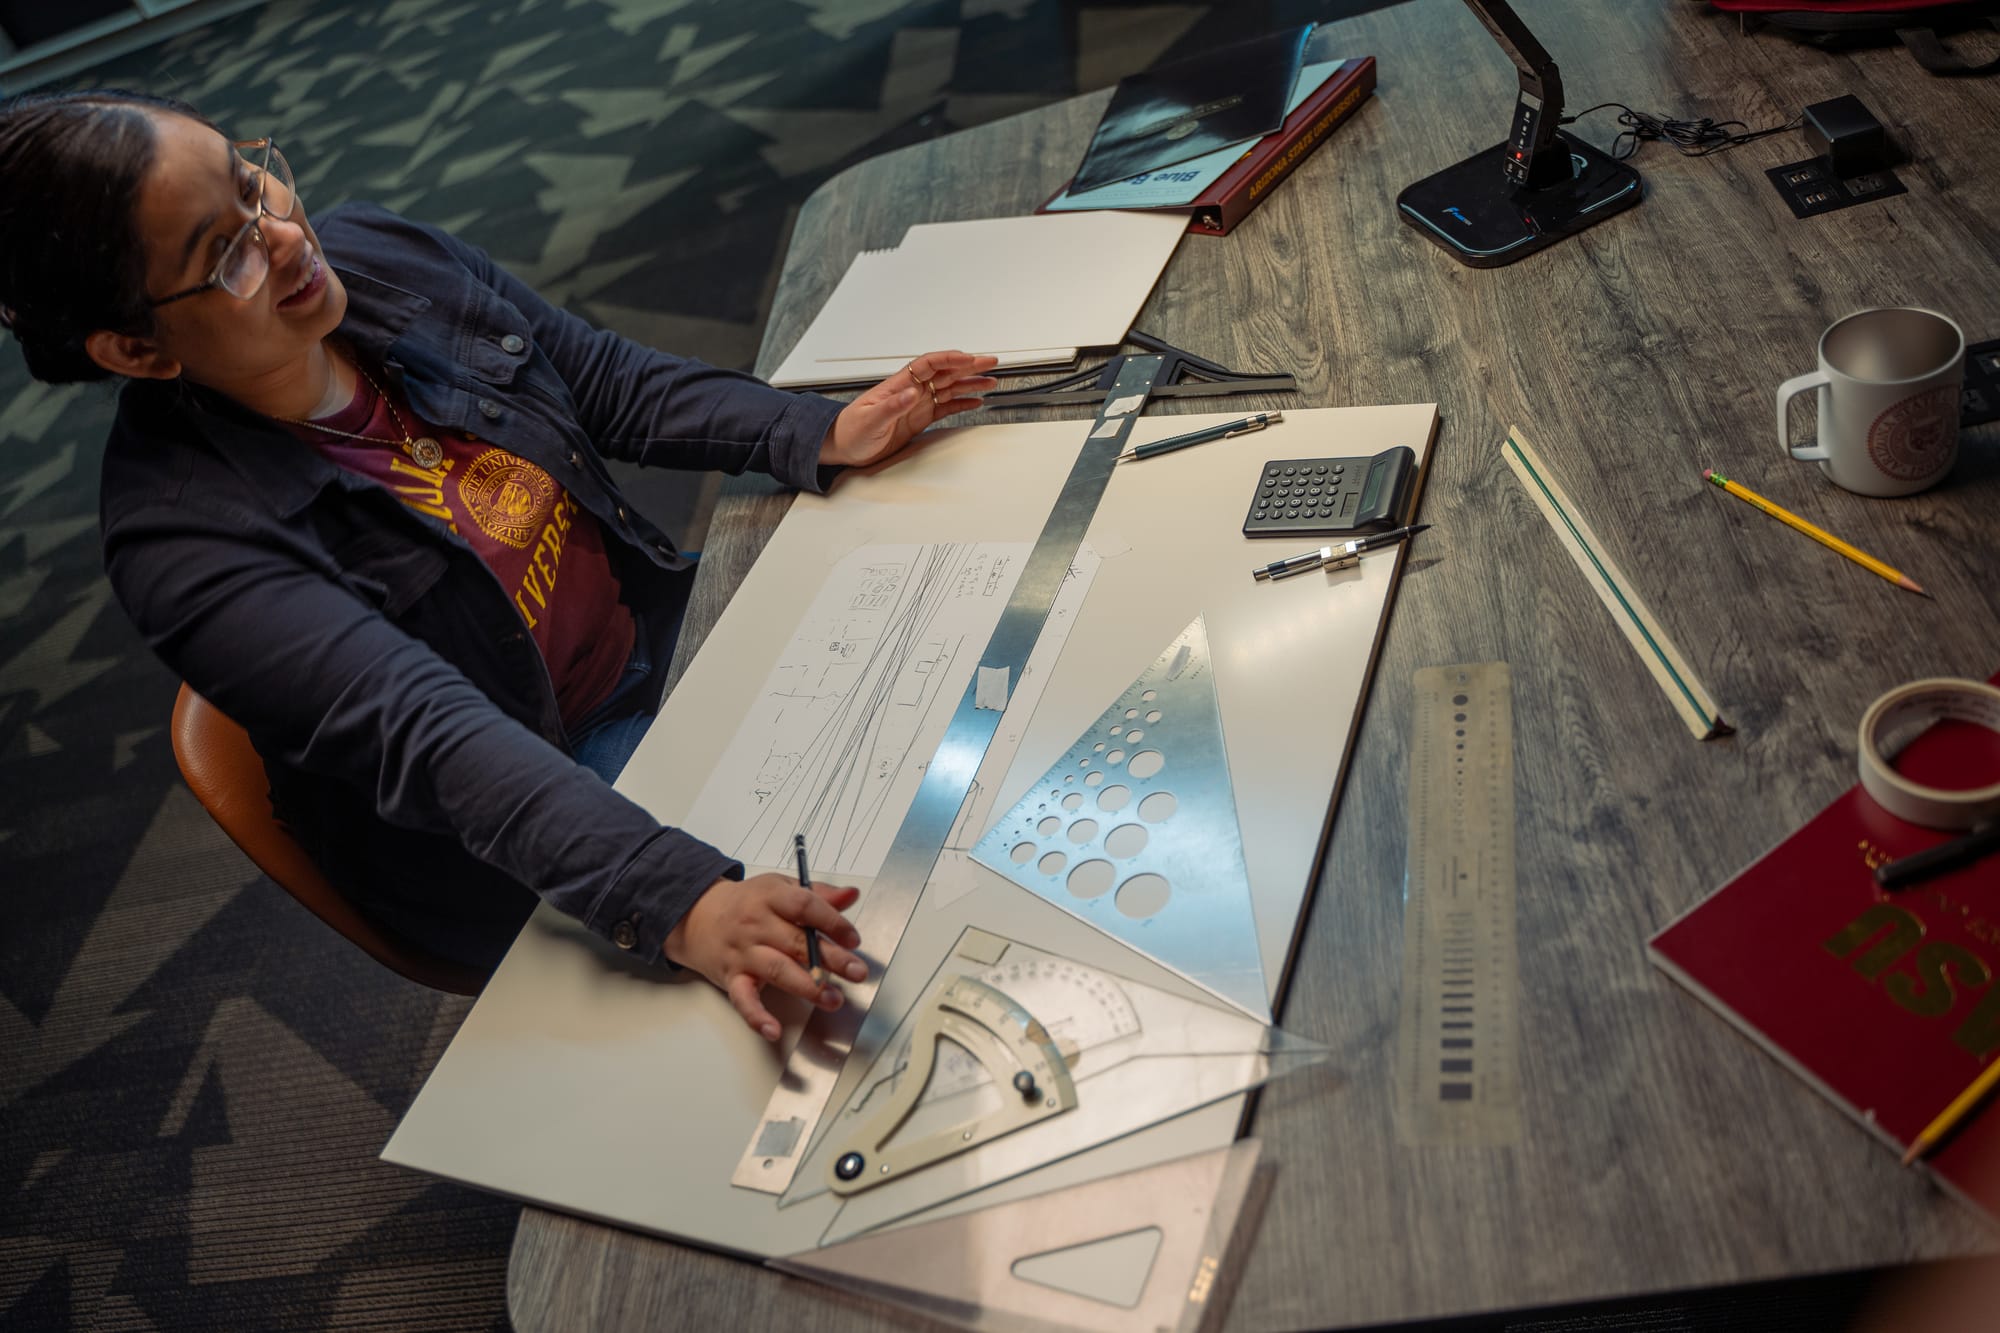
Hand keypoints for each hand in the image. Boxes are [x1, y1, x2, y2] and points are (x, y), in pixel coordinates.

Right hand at [664, 873, 868, 1041]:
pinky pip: (743, 999)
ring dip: (807, 987)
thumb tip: (851, 895)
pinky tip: (773, 1030)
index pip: (804, 906)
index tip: (853, 939)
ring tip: (833, 999)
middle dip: (830, 959)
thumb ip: (818, 895)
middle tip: (857, 972)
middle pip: (796, 942)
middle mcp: (756, 925)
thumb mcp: (781, 888)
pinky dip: (757, 1016)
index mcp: (771, 897)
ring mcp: (744, 953)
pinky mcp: (732, 978)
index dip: (832, 922)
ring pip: (777, 970)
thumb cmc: (747, 903)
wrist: (698, 916)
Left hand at [820, 351, 1000, 467]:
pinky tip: (974, 401)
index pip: (928, 365)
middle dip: (968, 365)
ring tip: (990, 380)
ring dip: (969, 383)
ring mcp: (915, 404)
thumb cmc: (850, 431)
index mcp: (898, 385)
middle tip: (990, 361)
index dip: (949, 359)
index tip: (968, 358)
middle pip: (944, 372)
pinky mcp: (918, 419)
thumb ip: (891, 405)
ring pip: (949, 388)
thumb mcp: (870, 419)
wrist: (842, 447)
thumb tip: (912, 392)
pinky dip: (961, 403)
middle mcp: (910, 391)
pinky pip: (945, 407)